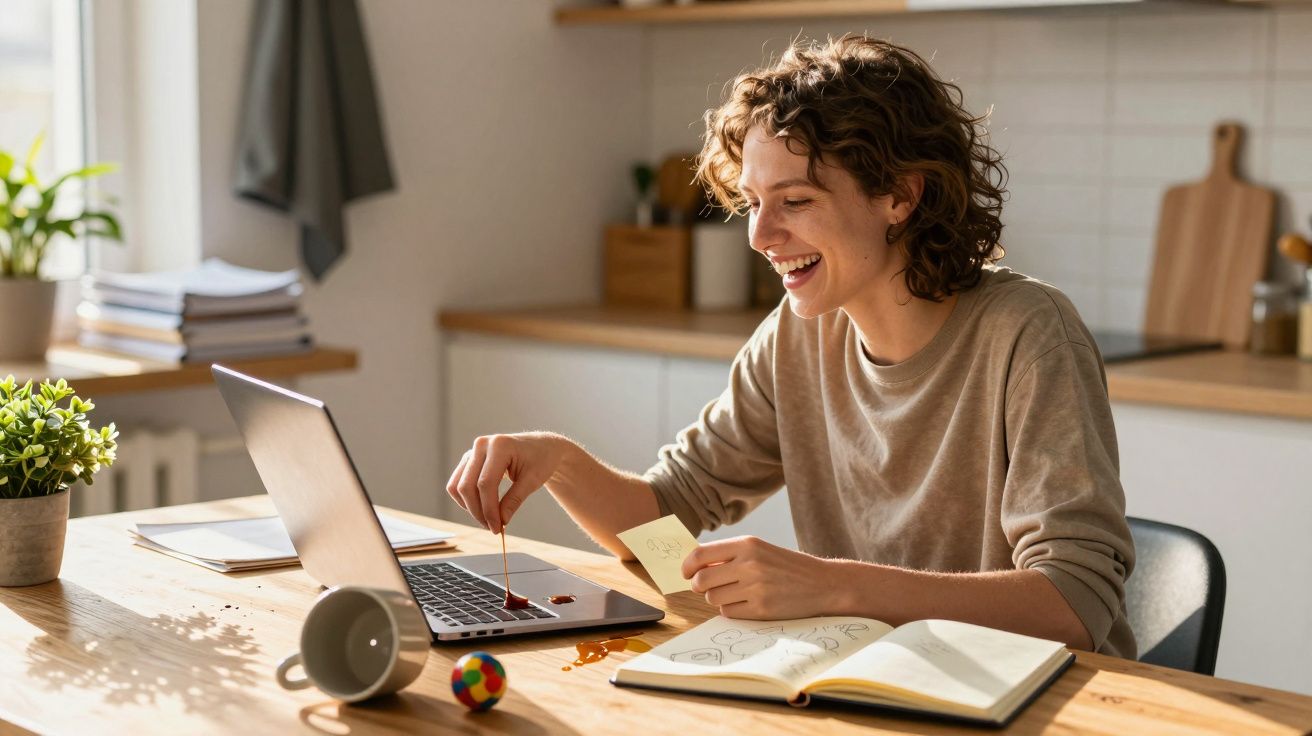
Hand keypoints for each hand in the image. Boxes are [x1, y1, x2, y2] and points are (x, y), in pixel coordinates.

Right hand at [445, 432, 569, 533]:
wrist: (541, 447)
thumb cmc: (540, 460)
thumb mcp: (533, 481)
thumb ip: (515, 500)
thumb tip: (500, 521)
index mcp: (500, 445)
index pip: (485, 483)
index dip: (489, 509)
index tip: (497, 528)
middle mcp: (482, 445)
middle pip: (467, 486)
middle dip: (478, 511)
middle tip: (493, 528)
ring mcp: (472, 451)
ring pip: (458, 486)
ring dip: (469, 507)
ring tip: (488, 520)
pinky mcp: (469, 459)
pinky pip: (457, 483)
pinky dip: (466, 500)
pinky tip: (482, 509)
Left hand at [681, 536, 844, 619]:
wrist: (823, 583)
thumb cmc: (787, 566)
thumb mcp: (760, 549)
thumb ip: (729, 555)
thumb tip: (694, 566)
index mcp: (747, 544)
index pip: (700, 555)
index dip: (687, 566)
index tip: (686, 573)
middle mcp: (750, 564)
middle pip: (701, 580)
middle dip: (699, 586)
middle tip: (707, 587)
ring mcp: (756, 588)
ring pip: (713, 598)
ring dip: (718, 599)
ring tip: (736, 593)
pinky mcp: (762, 609)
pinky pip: (729, 613)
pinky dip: (732, 610)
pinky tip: (748, 603)